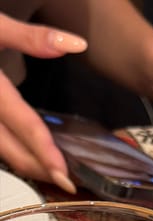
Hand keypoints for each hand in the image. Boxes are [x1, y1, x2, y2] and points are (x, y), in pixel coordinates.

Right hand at [0, 12, 85, 187]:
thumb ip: (31, 38)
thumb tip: (77, 44)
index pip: (24, 126)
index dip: (46, 153)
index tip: (65, 175)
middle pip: (11, 151)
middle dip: (40, 170)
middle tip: (67, 182)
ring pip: (1, 152)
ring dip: (26, 165)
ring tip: (51, 173)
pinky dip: (12, 151)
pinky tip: (28, 155)